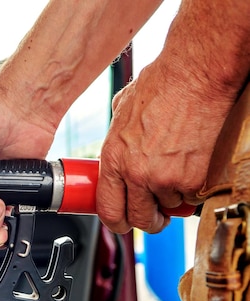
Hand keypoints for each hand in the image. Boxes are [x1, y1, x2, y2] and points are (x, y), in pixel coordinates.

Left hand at [97, 58, 234, 233]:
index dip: (117, 222)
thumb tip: (112, 158)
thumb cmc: (159, 87)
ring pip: (169, 208)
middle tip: (156, 215)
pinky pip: (192, 197)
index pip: (108, 210)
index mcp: (113, 160)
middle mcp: (136, 174)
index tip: (124, 222)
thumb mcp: (120, 115)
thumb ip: (115, 144)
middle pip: (139, 220)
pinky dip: (193, 188)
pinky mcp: (193, 178)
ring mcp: (165, 179)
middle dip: (149, 221)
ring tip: (176, 173)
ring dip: (173, 198)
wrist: (194, 76)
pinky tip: (192, 166)